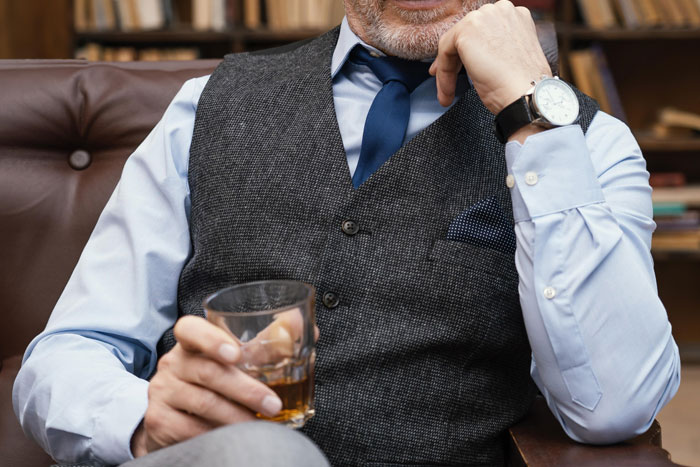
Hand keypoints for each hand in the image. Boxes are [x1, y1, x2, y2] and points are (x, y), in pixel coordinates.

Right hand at [130, 316, 283, 456]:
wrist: (174, 416)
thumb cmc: (211, 380)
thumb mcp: (233, 359)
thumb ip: (266, 341)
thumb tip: (302, 323)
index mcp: (190, 343)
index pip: (189, 329)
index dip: (211, 339)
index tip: (236, 353)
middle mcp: (173, 363)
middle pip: (208, 372)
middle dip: (246, 390)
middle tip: (273, 404)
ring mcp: (162, 391)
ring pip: (203, 403)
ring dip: (237, 416)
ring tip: (260, 425)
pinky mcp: (159, 420)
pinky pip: (190, 429)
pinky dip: (217, 433)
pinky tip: (234, 437)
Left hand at [429, 0, 551, 113]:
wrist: (528, 93)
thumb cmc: (524, 85)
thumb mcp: (511, 57)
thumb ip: (495, 47)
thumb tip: (476, 56)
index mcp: (515, 15)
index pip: (482, 31)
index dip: (469, 53)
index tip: (461, 71)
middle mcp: (500, 9)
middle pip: (466, 34)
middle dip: (454, 60)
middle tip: (448, 83)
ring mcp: (483, 17)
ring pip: (453, 43)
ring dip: (448, 70)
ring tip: (448, 93)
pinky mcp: (466, 31)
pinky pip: (444, 52)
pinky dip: (443, 74)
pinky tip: (447, 92)